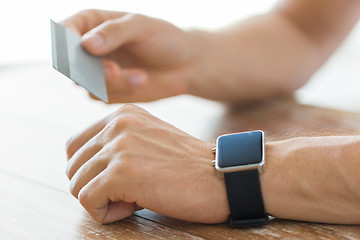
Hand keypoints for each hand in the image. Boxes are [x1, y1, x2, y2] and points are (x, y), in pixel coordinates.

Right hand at [62, 10, 209, 102]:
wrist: (185, 65)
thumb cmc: (165, 39)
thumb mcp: (142, 27)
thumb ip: (114, 32)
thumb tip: (85, 44)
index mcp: (91, 24)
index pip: (65, 32)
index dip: (66, 43)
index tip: (85, 50)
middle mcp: (88, 49)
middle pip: (70, 63)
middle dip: (91, 70)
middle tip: (114, 72)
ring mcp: (96, 72)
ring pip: (86, 83)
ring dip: (113, 83)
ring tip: (142, 77)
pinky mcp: (108, 91)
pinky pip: (102, 96)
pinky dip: (121, 91)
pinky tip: (142, 82)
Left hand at [65, 104, 228, 223]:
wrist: (220, 177)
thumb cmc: (187, 166)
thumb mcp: (149, 139)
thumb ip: (119, 143)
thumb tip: (85, 166)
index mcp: (122, 115)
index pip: (75, 145)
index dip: (89, 170)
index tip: (116, 181)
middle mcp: (117, 125)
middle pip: (73, 166)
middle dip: (94, 186)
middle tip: (126, 192)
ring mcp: (118, 147)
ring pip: (77, 185)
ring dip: (102, 201)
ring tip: (133, 199)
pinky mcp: (121, 172)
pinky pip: (88, 201)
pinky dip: (106, 213)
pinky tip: (134, 207)